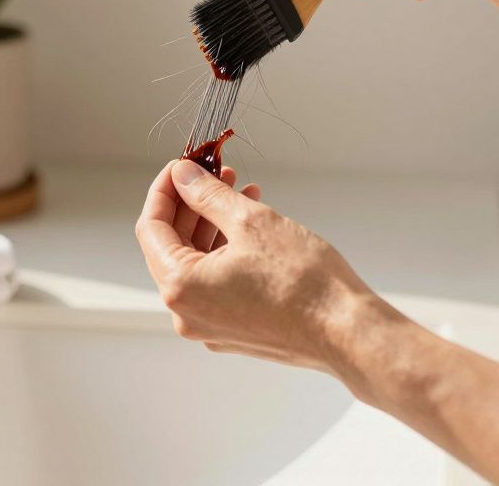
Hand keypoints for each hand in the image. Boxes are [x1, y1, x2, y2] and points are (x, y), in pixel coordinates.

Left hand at [134, 160, 384, 375]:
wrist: (347, 333)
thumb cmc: (303, 281)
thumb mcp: (250, 221)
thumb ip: (207, 195)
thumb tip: (182, 175)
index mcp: (180, 287)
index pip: (151, 227)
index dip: (165, 189)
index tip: (183, 165)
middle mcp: (186, 314)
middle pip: (171, 246)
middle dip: (192, 204)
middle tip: (216, 171)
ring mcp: (210, 327)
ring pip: (197, 263)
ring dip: (212, 224)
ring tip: (241, 190)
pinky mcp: (234, 331)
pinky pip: (216, 283)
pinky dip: (226, 251)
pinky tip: (251, 225)